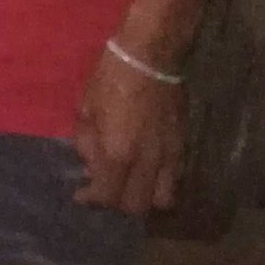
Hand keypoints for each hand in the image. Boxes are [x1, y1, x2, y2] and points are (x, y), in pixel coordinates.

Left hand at [72, 41, 182, 214]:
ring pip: (162, 200)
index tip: (81, 194)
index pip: (106, 196)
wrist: (149, 57)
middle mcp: (146, 162)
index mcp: (117, 152)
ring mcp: (169, 157)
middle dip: (117, 203)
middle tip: (105, 188)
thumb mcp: (86, 108)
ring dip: (144, 198)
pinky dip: (161, 184)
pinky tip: (148, 172)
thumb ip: (86, 143)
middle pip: (136, 206)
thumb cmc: (110, 79)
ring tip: (130, 185)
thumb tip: (90, 166)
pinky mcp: (183, 147)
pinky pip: (175, 180)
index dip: (91, 199)